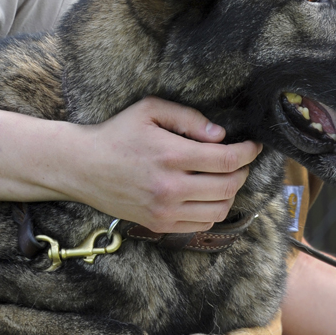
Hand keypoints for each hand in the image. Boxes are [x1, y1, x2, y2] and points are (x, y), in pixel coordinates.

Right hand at [69, 96, 261, 231]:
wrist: (82, 167)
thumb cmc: (118, 133)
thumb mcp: (150, 110)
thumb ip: (189, 118)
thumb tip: (220, 136)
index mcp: (171, 155)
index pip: (227, 160)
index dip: (248, 152)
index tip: (253, 146)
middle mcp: (170, 187)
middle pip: (228, 186)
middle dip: (242, 172)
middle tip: (240, 161)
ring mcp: (164, 210)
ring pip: (219, 210)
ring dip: (230, 193)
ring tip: (225, 178)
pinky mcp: (158, 224)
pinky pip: (201, 224)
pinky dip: (212, 210)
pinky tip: (207, 195)